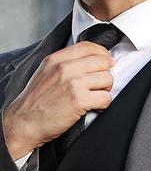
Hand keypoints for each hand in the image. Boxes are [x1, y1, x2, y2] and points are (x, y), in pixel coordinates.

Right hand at [2, 42, 113, 158]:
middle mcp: (65, 68)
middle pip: (103, 62)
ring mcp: (73, 83)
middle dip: (105, 74)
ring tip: (93, 96)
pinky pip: (106, 98)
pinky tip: (93, 106)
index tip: (105, 63)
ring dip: (105, 89)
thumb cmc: (37, 100)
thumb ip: (67, 62)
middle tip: (98, 84)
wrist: (23, 123)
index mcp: (57, 59)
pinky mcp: (79, 100)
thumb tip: (95, 59)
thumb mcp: (47, 72)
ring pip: (108, 79)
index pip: (89, 47)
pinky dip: (103, 103)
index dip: (102, 54)